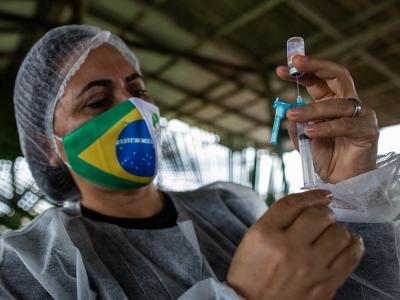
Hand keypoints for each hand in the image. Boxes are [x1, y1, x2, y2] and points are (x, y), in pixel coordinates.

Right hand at [227, 190, 363, 299]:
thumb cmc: (251, 273)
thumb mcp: (252, 239)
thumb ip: (277, 218)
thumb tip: (310, 201)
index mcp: (264, 234)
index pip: (293, 203)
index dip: (311, 195)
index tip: (320, 194)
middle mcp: (287, 248)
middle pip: (319, 214)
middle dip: (323, 212)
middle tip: (322, 218)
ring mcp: (309, 267)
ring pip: (339, 232)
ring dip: (337, 228)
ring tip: (331, 233)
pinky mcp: (326, 284)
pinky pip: (352, 255)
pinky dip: (353, 244)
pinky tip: (348, 242)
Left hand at [276, 56, 378, 182]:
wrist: (341, 183)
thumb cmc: (324, 159)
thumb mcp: (303, 139)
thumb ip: (296, 125)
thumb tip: (288, 110)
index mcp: (333, 103)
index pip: (320, 80)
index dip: (303, 72)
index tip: (282, 69)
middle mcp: (349, 104)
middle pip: (337, 75)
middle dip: (314, 67)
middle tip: (294, 64)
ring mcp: (361, 116)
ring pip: (336, 104)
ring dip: (311, 109)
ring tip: (292, 115)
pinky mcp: (367, 131)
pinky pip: (344, 125)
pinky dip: (324, 128)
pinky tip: (309, 132)